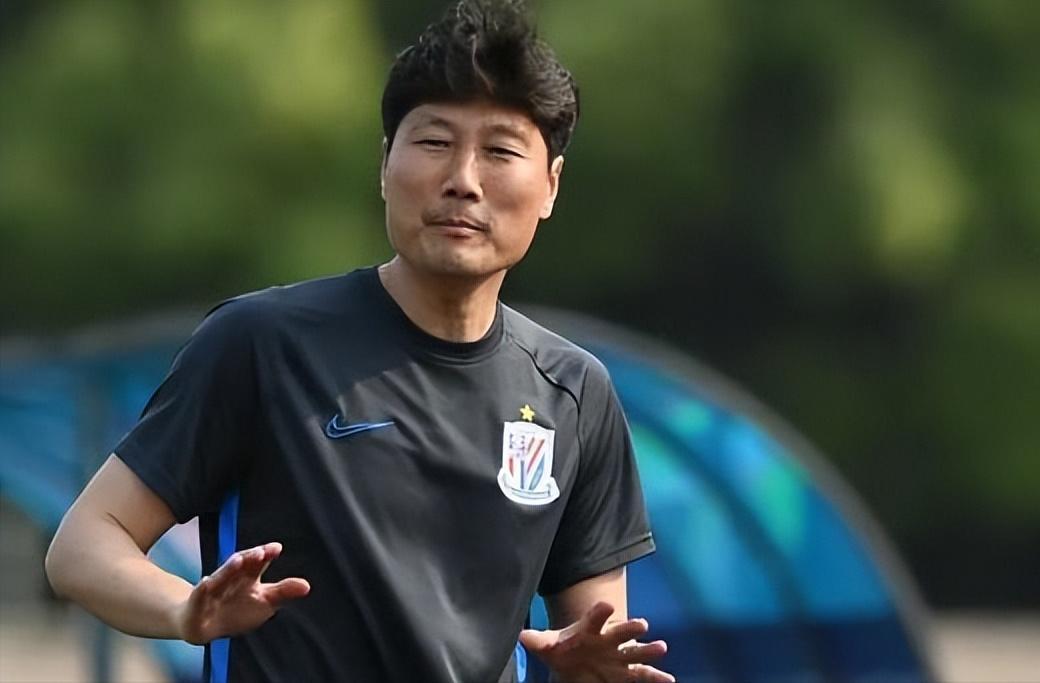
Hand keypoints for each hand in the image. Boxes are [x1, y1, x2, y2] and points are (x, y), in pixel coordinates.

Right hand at [175, 542, 309, 644]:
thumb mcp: (263, 601)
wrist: (201, 624)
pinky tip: (206, 582)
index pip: (257, 563)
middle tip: (261, 552)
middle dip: (249, 558)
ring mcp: (212, 591)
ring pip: (220, 578)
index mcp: (246, 576)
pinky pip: (199, 597)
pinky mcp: (196, 605)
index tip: (276, 548)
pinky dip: (203, 589)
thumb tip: (307, 586)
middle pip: (239, 566)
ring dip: (228, 569)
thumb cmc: (237, 608)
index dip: (265, 555)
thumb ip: (283, 592)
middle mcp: (229, 579)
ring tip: (238, 561)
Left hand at [519, 601, 672, 682]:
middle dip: (631, 627)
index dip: (600, 612)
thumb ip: (537, 641)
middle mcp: (609, 639)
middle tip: (641, 624)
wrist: (576, 661)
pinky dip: (656, 676)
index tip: (606, 605)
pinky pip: (642, 674)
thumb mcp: (548, 646)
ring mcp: (620, 655)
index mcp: (590, 628)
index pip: (595, 617)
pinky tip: (669, 679)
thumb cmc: (564, 649)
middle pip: (621, 631)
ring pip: (637, 651)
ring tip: (661, 647)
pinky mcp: (627, 672)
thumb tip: (521, 636)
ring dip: (648, 649)